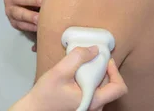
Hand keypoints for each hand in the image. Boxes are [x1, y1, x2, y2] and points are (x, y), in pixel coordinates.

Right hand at [11, 47, 127, 110]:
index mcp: (93, 101)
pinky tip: (76, 75)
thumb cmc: (45, 93)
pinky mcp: (83, 106)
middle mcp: (95, 108)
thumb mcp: (60, 71)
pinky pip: (93, 92)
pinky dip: (89, 81)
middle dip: (102, 70)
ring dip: (95, 75)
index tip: (103, 60)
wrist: (34, 109)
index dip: (115, 71)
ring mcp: (89, 108)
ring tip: (81, 67)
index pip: (119, 88)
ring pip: (102, 89)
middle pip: (110, 86)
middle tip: (89, 58)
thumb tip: (95, 49)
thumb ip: (78, 57)